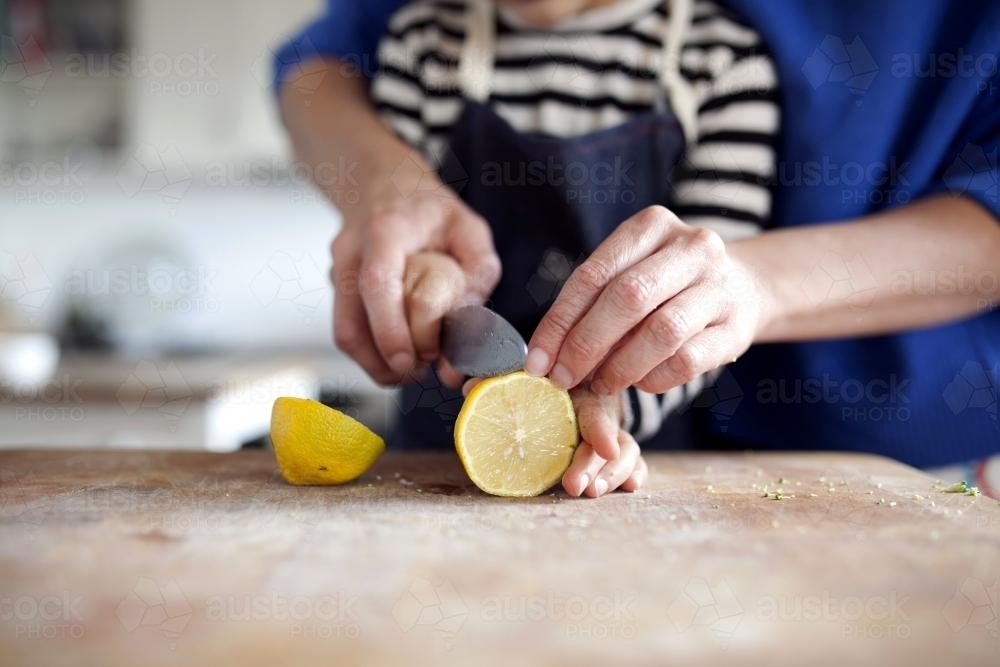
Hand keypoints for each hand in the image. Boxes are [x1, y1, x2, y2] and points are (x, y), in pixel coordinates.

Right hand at [331, 163, 500, 385]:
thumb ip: (478, 271)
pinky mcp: (338, 291)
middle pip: (351, 321)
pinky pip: (348, 330)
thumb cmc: (427, 209)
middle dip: (383, 360)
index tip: (409, 360)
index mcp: (386, 231)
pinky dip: (371, 353)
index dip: (389, 328)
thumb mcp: (468, 226)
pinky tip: (397, 356)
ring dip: (376, 364)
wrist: (380, 185)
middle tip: (418, 372)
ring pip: (344, 333)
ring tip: (410, 370)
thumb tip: (473, 328)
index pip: (376, 283)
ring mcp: (338, 273)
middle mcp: (352, 253)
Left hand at [462, 379, 646, 496]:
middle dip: (594, 464)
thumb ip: (500, 384)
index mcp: (581, 392)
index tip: (603, 447)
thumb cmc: (543, 386)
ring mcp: (613, 433)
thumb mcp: (524, 382)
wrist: (569, 384)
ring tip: (593, 492)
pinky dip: (635, 473)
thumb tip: (470, 387)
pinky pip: (634, 463)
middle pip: (607, 438)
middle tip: (576, 487)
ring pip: (627, 452)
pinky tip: (631, 486)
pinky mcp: (618, 452)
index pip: (594, 411)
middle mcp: (602, 411)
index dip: (600, 430)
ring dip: (612, 474)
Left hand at [525, 205, 761, 394]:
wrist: (745, 286)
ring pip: (661, 332)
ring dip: (620, 366)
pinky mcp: (737, 326)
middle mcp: (691, 247)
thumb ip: (593, 302)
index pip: (593, 274)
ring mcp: (720, 285)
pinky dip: (654, 378)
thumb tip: (549, 355)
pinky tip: (639, 383)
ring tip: (600, 384)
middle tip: (562, 378)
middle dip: (586, 344)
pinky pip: (687, 361)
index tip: (538, 360)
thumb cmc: (667, 284)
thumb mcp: (630, 272)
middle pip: (627, 297)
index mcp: (652, 225)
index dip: (560, 322)